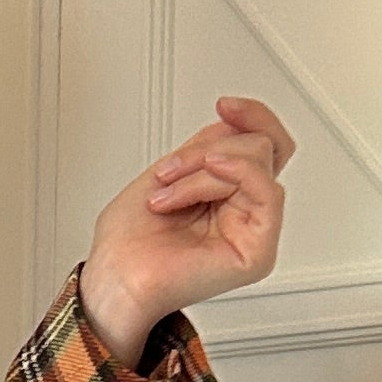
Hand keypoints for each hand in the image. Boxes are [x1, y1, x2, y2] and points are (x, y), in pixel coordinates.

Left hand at [80, 93, 294, 366]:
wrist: (114, 276)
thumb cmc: (129, 241)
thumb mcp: (171, 171)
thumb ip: (209, 147)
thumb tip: (236, 124)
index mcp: (229, 195)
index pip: (264, 144)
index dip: (252, 116)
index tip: (224, 104)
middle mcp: (246, 212)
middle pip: (262, 146)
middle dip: (207, 148)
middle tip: (168, 172)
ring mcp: (254, 232)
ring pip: (258, 161)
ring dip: (201, 168)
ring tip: (166, 195)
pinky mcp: (258, 252)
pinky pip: (267, 191)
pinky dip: (235, 171)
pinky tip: (209, 173)